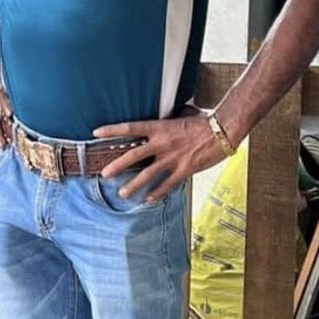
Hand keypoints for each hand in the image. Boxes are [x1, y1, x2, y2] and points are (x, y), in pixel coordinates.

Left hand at [93, 106, 224, 201]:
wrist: (223, 129)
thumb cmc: (202, 122)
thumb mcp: (179, 118)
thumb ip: (165, 124)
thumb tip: (157, 124)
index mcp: (159, 127)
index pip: (130, 127)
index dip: (112, 130)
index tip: (96, 133)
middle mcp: (162, 143)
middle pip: (133, 155)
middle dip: (117, 165)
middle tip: (104, 174)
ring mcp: (172, 157)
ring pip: (148, 174)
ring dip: (133, 185)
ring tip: (122, 193)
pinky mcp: (184, 169)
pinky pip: (167, 184)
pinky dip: (157, 192)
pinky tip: (149, 199)